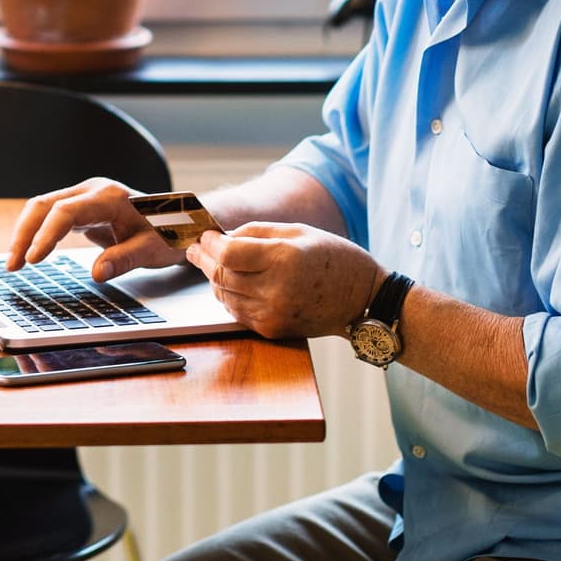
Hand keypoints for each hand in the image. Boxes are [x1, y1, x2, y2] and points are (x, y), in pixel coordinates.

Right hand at [6, 177, 182, 280]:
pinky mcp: (81, 208)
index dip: (45, 235)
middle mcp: (92, 191)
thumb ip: (125, 259)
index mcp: (109, 197)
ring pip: (42, 208)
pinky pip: (50, 215)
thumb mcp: (154, 250)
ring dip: (25, 233)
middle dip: (24, 233)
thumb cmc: (169, 232)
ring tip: (14, 263)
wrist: (180, 220)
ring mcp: (85, 197)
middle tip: (13, 265)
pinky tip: (27, 253)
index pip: (66, 211)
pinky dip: (35, 232)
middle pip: (45, 204)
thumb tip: (97, 274)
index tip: (33, 259)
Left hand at [184, 223, 386, 339]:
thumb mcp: (299, 231)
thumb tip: (222, 236)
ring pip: (224, 294)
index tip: (204, 236)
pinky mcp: (272, 329)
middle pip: (221, 274)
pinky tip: (231, 284)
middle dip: (205, 260)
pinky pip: (236, 311)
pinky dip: (229, 296)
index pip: (228, 253)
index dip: (210, 244)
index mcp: (284, 259)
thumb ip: (256, 231)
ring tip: (213, 264)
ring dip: (215, 278)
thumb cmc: (335, 258)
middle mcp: (276, 290)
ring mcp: (273, 314)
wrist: (363, 300)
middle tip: (196, 249)